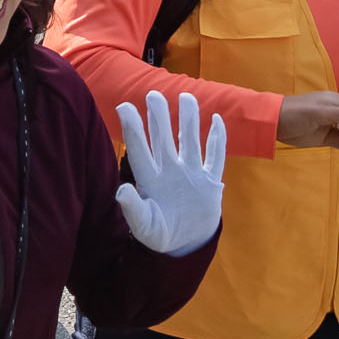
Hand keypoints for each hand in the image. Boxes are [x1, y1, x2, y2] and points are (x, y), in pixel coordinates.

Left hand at [114, 91, 226, 256]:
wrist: (185, 244)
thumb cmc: (160, 235)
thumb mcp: (144, 227)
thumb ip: (133, 209)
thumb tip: (121, 190)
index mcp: (150, 180)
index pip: (140, 150)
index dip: (132, 129)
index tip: (124, 106)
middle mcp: (170, 171)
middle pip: (164, 139)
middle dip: (159, 117)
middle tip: (153, 94)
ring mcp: (191, 174)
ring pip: (190, 141)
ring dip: (188, 120)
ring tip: (186, 96)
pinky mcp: (210, 182)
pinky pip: (215, 156)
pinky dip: (218, 139)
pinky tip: (216, 119)